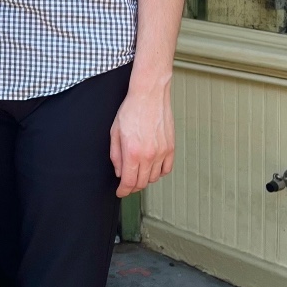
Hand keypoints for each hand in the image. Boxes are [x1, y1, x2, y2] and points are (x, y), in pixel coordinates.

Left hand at [109, 80, 174, 196]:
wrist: (149, 95)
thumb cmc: (131, 109)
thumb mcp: (115, 133)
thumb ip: (116, 155)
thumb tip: (119, 171)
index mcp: (132, 152)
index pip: (128, 182)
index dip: (123, 191)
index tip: (121, 192)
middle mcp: (149, 155)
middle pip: (141, 183)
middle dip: (132, 186)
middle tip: (127, 183)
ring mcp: (162, 152)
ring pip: (154, 178)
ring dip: (145, 179)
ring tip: (139, 173)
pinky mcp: (171, 147)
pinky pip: (167, 169)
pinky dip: (159, 172)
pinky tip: (153, 167)